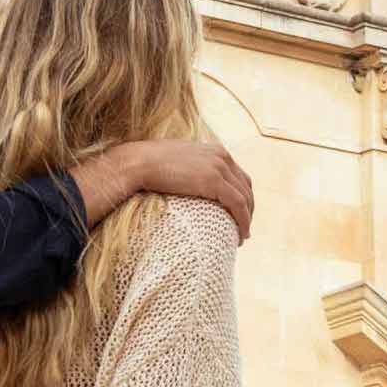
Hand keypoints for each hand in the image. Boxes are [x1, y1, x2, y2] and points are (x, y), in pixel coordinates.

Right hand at [116, 139, 254, 241]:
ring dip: (247, 219)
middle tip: (243, 228)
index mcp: (215, 150)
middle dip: (248, 209)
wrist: (138, 163)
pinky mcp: (214, 181)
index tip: (240, 215)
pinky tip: (241, 235)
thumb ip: (190, 169)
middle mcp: (222, 156)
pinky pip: (238, 205)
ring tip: (242, 236)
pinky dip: (243, 221)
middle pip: (245, 186)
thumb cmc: (149, 165)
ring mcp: (219, 167)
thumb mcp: (177, 163)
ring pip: (245, 198)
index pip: (238, 175)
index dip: (243, 196)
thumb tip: (188, 185)